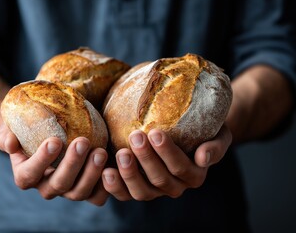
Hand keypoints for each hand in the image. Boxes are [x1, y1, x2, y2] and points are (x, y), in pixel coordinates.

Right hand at [0, 124, 109, 205]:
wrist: (51, 130)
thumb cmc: (31, 127)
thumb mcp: (13, 126)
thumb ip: (7, 134)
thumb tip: (10, 143)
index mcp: (26, 174)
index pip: (28, 175)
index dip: (40, 161)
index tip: (55, 140)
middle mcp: (47, 186)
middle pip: (58, 185)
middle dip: (71, 164)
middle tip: (83, 142)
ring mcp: (68, 190)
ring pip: (78, 193)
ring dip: (91, 173)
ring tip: (100, 151)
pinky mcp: (87, 190)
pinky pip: (97, 197)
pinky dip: (106, 185)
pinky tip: (112, 167)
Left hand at [102, 125, 231, 200]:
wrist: (183, 132)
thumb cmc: (201, 129)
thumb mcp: (219, 133)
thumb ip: (216, 146)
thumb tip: (203, 158)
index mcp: (194, 175)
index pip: (181, 167)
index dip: (167, 152)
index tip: (155, 132)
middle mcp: (175, 187)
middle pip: (159, 179)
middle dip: (146, 158)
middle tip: (135, 137)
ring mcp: (154, 191)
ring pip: (141, 192)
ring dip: (130, 174)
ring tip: (121, 153)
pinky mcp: (134, 190)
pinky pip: (124, 195)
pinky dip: (114, 186)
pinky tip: (106, 170)